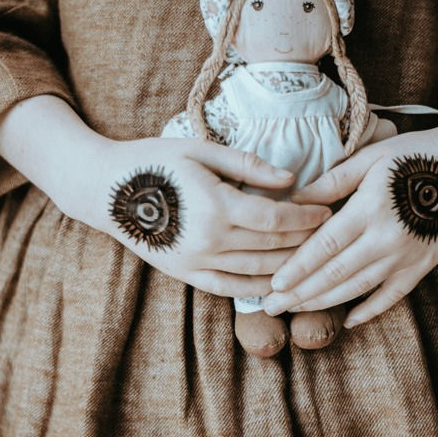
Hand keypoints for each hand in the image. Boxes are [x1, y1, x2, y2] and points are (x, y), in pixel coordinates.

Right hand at [71, 134, 331, 297]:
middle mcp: (209, 240)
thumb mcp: (201, 149)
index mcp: (216, 206)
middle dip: (306, 239)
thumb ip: (247, 165)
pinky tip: (279, 280)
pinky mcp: (186, 274)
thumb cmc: (154, 160)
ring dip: (290, 264)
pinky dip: (260, 286)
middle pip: (273, 245)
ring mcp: (197, 262)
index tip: (327, 211)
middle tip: (331, 232)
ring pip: (258, 270)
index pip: (276, 218)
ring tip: (313, 254)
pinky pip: (232, 287)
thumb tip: (291, 178)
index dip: (306, 217)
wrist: (106, 191)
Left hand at [262, 122, 437, 326]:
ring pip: (357, 288)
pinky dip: (370, 310)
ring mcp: (406, 256)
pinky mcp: (423, 266)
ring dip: (323, 302)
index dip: (297, 268)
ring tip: (295, 309)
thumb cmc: (415, 155)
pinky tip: (348, 320)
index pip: (324, 246)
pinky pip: (392, 296)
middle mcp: (387, 238)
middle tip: (270, 306)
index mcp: (370, 208)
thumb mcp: (370, 158)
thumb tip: (293, 200)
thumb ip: (332, 182)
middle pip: (335, 274)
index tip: (273, 283)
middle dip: (300, 292)